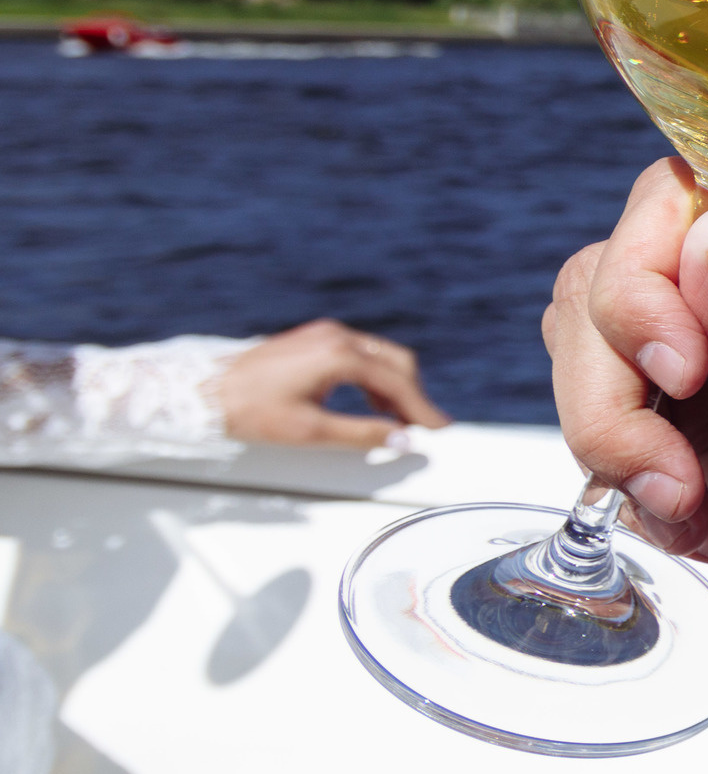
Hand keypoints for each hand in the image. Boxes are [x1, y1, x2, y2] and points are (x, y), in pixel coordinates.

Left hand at [213, 320, 449, 447]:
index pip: (396, 380)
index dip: (422, 407)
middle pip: (395, 361)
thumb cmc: (250, 410)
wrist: (202, 391)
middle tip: (424, 424)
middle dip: (413, 394)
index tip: (439, 428)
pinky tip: (370, 401)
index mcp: (339, 354)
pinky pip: (359, 354)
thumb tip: (400, 439)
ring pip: (379, 356)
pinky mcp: (313, 339)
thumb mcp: (309, 430)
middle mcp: (336, 336)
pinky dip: (373, 377)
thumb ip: (361, 434)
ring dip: (394, 386)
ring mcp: (324, 334)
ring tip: (398, 418)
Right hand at [545, 159, 707, 718]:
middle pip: (610, 279)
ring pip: (592, 348)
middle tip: (677, 483)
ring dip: (617, 444)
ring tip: (694, 512)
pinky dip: (636, 491)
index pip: (682, 202)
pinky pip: (610, 422)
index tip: (685, 376)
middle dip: (613, 390)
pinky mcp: (697, 417)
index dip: (648, 283)